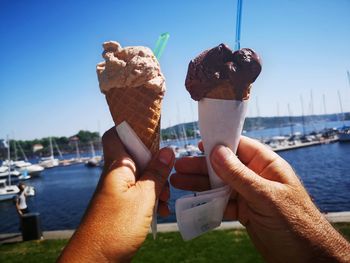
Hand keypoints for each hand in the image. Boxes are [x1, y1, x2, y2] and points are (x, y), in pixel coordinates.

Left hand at [58, 128, 174, 261]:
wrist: (95, 261)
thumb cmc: (116, 228)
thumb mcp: (144, 198)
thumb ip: (157, 173)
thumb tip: (168, 151)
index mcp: (117, 166)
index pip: (116, 135)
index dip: (132, 129)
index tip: (153, 133)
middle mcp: (115, 175)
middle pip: (137, 157)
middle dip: (156, 166)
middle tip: (166, 181)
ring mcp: (117, 190)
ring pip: (141, 176)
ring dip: (157, 186)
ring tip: (164, 202)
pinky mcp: (121, 205)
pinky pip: (139, 194)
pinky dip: (151, 199)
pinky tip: (160, 211)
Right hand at [171, 136, 349, 261]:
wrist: (305, 258)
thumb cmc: (295, 223)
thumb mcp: (266, 196)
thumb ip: (240, 175)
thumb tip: (217, 151)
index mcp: (267, 165)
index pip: (241, 146)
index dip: (220, 143)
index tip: (199, 143)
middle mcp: (256, 177)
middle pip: (224, 166)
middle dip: (202, 166)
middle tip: (179, 165)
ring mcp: (249, 194)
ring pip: (220, 184)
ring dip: (200, 183)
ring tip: (178, 180)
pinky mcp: (243, 211)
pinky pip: (221, 203)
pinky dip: (207, 202)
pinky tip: (192, 200)